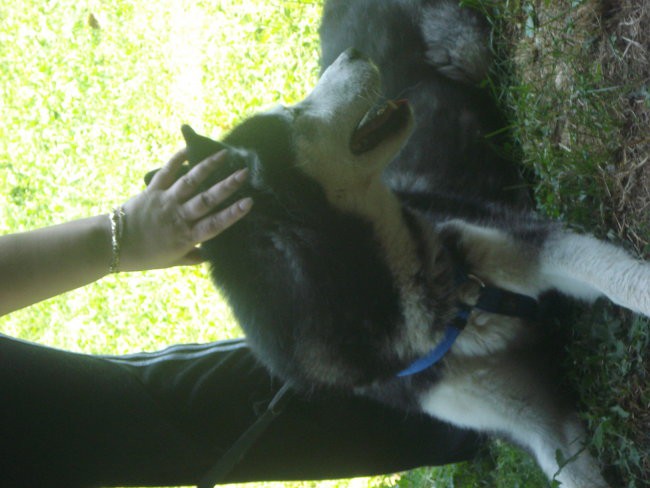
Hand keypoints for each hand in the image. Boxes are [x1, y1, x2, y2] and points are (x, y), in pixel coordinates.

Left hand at [118, 149, 251, 270]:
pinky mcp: (152, 191)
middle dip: (227, 185)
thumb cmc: (143, 256)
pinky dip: (177, 159)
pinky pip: (166, 172)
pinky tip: (188, 148)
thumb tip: (208, 256)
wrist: (112, 245)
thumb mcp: (171, 262)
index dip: (233, 213)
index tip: (249, 202)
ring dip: (207, 167)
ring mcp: (165, 201)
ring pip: (190, 182)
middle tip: (244, 173)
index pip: (215, 224)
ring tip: (223, 154)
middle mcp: (178, 217)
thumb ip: (191, 257)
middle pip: (206, 199)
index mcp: (186, 237)